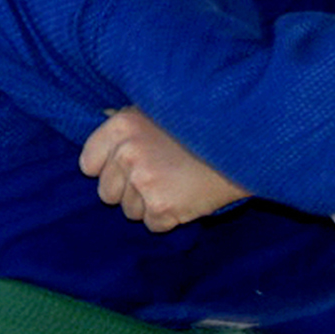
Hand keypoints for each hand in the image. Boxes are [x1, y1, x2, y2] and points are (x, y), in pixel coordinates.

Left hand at [79, 108, 247, 232]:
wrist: (245, 144)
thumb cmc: (201, 126)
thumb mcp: (158, 109)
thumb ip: (128, 125)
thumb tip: (103, 134)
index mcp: (121, 126)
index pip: (88, 163)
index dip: (107, 169)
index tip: (128, 167)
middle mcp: (127, 153)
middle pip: (107, 192)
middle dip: (129, 190)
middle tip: (161, 175)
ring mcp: (144, 182)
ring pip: (130, 211)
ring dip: (150, 204)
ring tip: (178, 183)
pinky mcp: (163, 207)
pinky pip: (153, 224)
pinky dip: (169, 217)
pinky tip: (187, 196)